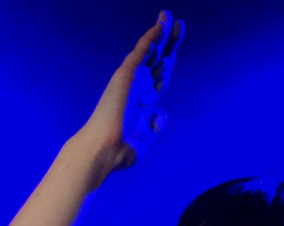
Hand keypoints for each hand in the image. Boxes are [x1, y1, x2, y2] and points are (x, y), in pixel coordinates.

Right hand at [78, 11, 184, 173]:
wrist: (104, 151)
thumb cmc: (121, 151)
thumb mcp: (146, 138)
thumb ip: (155, 125)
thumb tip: (162, 115)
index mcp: (143, 102)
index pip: (160, 76)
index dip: (169, 60)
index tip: (175, 48)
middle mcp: (138, 88)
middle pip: (159, 60)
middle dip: (170, 42)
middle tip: (179, 24)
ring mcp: (132, 81)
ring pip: (151, 51)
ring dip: (161, 32)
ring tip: (169, 15)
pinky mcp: (126, 75)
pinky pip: (142, 51)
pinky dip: (152, 37)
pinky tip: (161, 23)